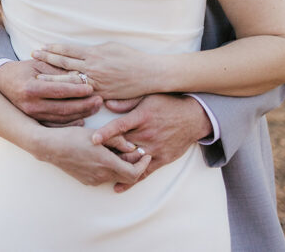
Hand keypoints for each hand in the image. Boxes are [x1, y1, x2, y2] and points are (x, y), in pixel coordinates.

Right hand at [0, 58, 102, 125]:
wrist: (2, 83)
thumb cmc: (22, 70)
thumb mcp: (38, 64)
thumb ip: (58, 70)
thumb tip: (80, 76)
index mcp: (31, 88)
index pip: (58, 91)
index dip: (76, 90)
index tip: (91, 88)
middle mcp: (31, 105)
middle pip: (63, 108)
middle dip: (84, 105)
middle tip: (99, 100)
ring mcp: (33, 116)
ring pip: (62, 119)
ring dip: (81, 114)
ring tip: (95, 107)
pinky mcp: (35, 122)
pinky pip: (56, 125)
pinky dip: (71, 123)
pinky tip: (83, 119)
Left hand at [31, 41, 158, 99]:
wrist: (150, 74)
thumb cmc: (132, 58)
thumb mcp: (111, 47)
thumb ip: (94, 51)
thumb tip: (81, 53)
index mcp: (94, 54)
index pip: (68, 50)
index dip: (53, 48)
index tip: (41, 47)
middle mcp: (93, 68)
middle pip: (64, 63)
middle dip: (47, 59)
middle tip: (32, 56)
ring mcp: (96, 82)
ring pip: (69, 79)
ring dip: (52, 77)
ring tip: (37, 76)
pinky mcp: (101, 94)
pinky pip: (81, 93)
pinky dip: (68, 92)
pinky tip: (57, 93)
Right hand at [33, 126, 151, 186]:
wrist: (50, 147)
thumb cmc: (72, 136)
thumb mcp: (97, 134)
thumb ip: (117, 140)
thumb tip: (132, 146)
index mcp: (106, 163)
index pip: (134, 173)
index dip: (143, 165)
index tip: (144, 155)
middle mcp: (101, 175)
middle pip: (126, 176)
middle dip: (133, 164)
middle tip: (134, 151)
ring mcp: (93, 180)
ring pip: (115, 176)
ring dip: (120, 166)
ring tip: (116, 150)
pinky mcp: (86, 181)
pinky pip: (104, 176)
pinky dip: (109, 168)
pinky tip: (102, 156)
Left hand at [89, 94, 211, 191]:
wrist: (193, 118)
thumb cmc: (168, 104)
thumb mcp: (147, 98)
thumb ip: (126, 102)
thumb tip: (107, 104)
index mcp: (141, 117)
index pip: (120, 126)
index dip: (105, 133)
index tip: (93, 139)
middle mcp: (147, 134)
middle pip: (123, 146)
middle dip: (107, 151)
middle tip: (91, 156)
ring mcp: (155, 148)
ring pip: (132, 161)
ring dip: (116, 165)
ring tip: (100, 170)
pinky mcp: (162, 159)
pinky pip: (145, 172)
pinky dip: (131, 180)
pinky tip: (118, 186)